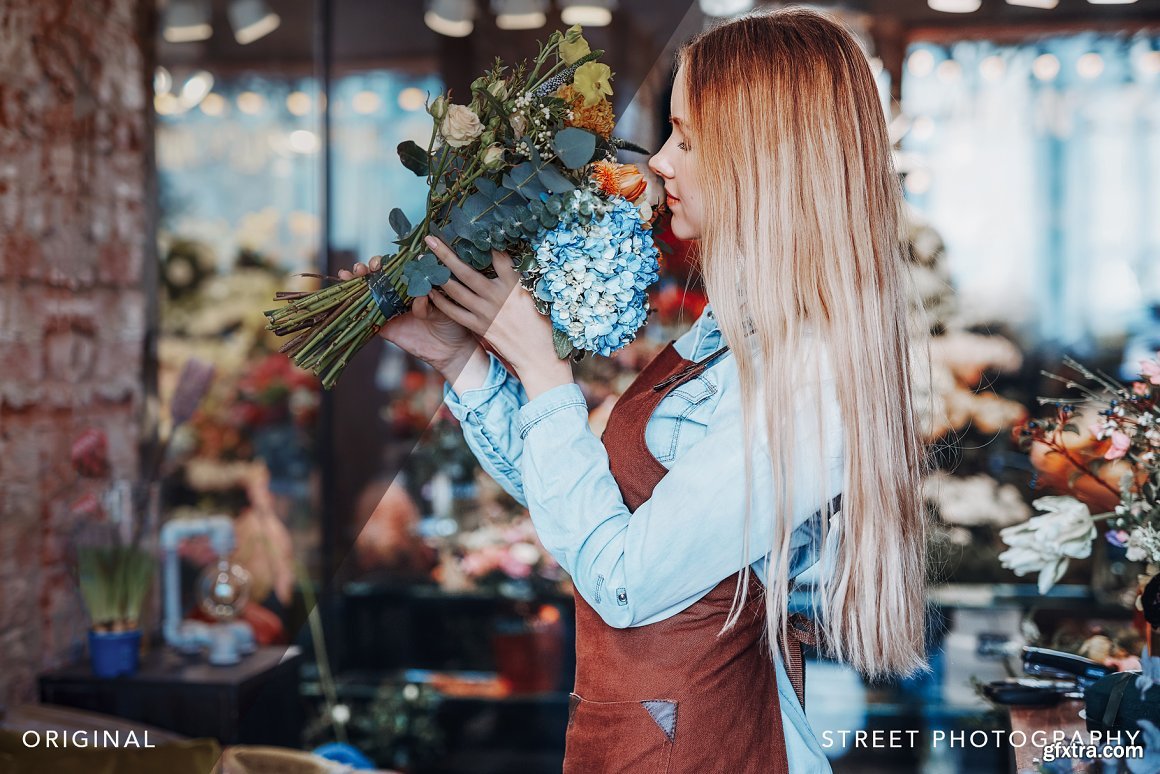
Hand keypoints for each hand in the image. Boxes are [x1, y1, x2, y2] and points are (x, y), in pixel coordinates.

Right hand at [337, 256, 481, 379]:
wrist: (451, 350)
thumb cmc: (453, 322)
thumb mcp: (443, 308)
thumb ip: (430, 302)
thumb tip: (420, 295)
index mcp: (415, 284)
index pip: (397, 266)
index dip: (388, 261)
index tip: (385, 260)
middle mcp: (400, 293)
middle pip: (379, 276)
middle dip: (370, 267)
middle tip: (370, 267)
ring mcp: (390, 308)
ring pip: (369, 291)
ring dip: (358, 279)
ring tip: (353, 272)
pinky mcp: (384, 326)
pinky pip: (367, 314)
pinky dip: (355, 303)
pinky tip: (345, 290)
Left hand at [423, 236, 572, 399]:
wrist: (538, 353)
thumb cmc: (540, 322)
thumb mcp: (535, 293)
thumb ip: (517, 277)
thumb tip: (504, 258)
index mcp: (514, 284)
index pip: (498, 256)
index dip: (484, 241)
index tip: (471, 227)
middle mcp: (497, 295)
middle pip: (466, 270)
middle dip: (446, 253)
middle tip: (430, 239)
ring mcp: (486, 311)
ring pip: (456, 289)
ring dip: (438, 275)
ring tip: (424, 263)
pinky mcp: (479, 326)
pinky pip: (454, 312)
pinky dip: (441, 301)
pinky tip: (430, 292)